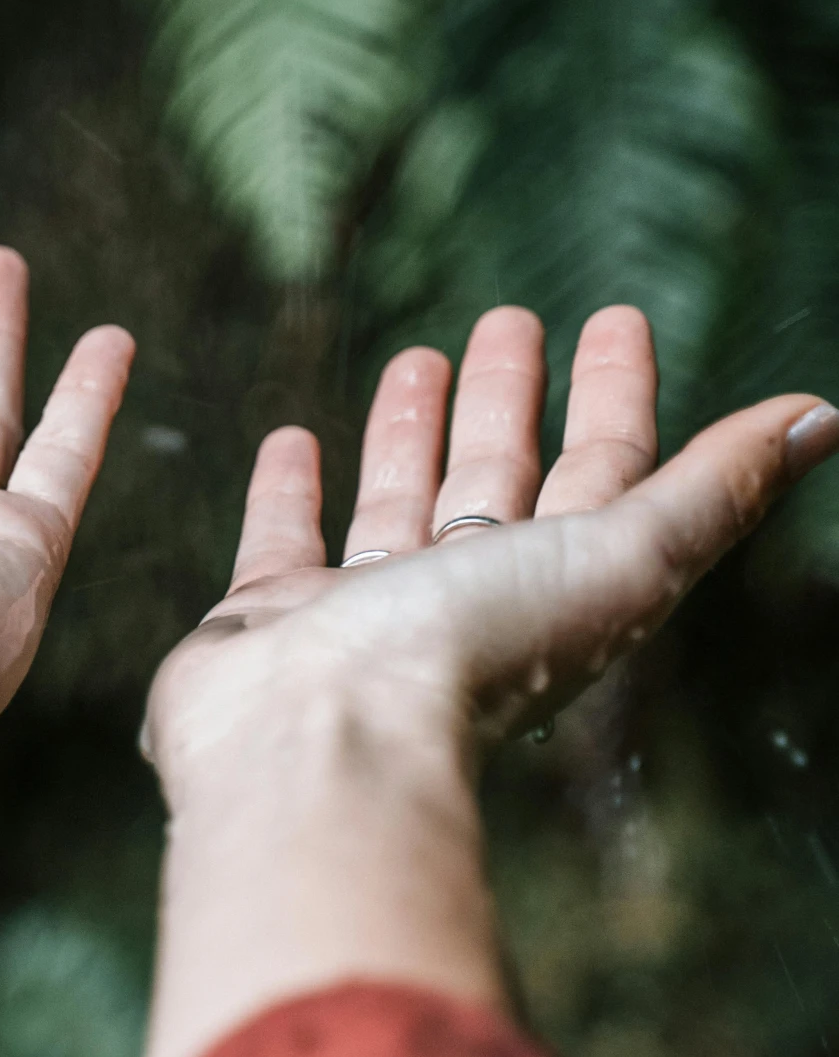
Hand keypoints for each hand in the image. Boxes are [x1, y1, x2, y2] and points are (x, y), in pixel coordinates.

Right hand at [148, 304, 838, 808]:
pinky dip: (291, 492)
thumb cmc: (472, 654)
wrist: (319, 737)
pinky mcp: (273, 620)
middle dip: (512, 402)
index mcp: (554, 590)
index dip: (619, 397)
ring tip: (418, 355)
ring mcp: (365, 615)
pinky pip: (285, 541)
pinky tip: (294, 439)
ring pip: (401, 503)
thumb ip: (713, 491)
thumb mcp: (623, 557)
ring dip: (414, 432)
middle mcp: (465, 604)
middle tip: (512, 320)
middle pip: (501, 484)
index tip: (618, 319)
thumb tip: (826, 418)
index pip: (604, 474)